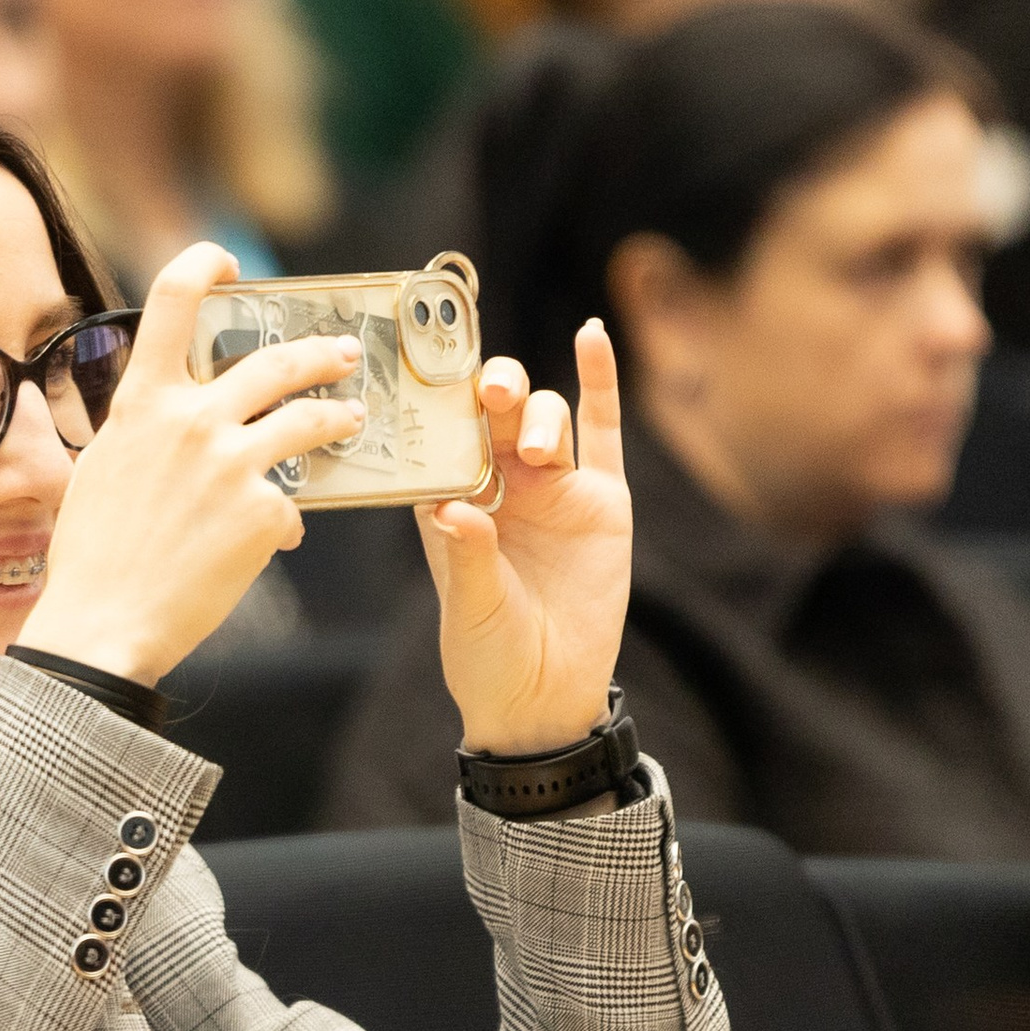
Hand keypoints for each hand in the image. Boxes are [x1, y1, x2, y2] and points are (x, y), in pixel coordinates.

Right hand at [17, 242, 362, 684]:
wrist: (103, 622)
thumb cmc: (92, 555)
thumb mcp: (101, 469)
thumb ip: (142, 430)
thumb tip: (170, 419)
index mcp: (142, 403)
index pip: (172, 300)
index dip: (203, 264)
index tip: (226, 261)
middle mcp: (192, 420)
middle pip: (275, 361)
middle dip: (319, 353)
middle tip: (342, 354)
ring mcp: (233, 464)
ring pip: (310, 420)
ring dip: (339, 415)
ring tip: (351, 418)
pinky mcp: (264, 513)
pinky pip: (291, 504)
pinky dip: (283, 522)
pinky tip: (273, 540)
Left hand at [417, 317, 631, 756]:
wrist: (544, 696)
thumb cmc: (488, 654)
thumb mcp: (469, 607)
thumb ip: (466, 556)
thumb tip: (458, 510)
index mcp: (450, 502)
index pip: (439, 438)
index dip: (436, 403)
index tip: (427, 369)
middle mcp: (497, 485)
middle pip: (491, 415)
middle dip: (488, 394)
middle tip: (488, 399)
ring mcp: (551, 487)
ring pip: (542, 418)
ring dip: (535, 417)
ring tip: (532, 455)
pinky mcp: (601, 499)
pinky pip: (601, 430)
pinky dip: (598, 381)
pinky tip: (591, 334)